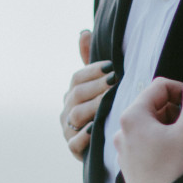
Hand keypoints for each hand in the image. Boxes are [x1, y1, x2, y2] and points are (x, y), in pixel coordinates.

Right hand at [59, 29, 116, 158]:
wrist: (104, 145)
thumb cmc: (104, 109)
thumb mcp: (98, 85)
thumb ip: (90, 60)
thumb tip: (83, 32)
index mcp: (72, 93)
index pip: (77, 78)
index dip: (93, 71)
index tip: (112, 67)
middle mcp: (67, 111)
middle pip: (77, 95)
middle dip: (97, 87)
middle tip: (116, 82)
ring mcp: (68, 130)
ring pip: (76, 116)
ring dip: (94, 108)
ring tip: (110, 102)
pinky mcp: (73, 150)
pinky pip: (75, 143)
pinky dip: (85, 137)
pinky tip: (97, 129)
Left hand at [114, 76, 182, 182]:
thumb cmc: (181, 170)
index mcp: (132, 117)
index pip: (160, 86)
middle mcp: (121, 133)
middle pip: (153, 106)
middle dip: (177, 109)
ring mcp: (123, 152)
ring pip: (151, 126)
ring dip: (172, 126)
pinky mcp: (129, 169)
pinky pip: (147, 144)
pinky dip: (164, 142)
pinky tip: (179, 155)